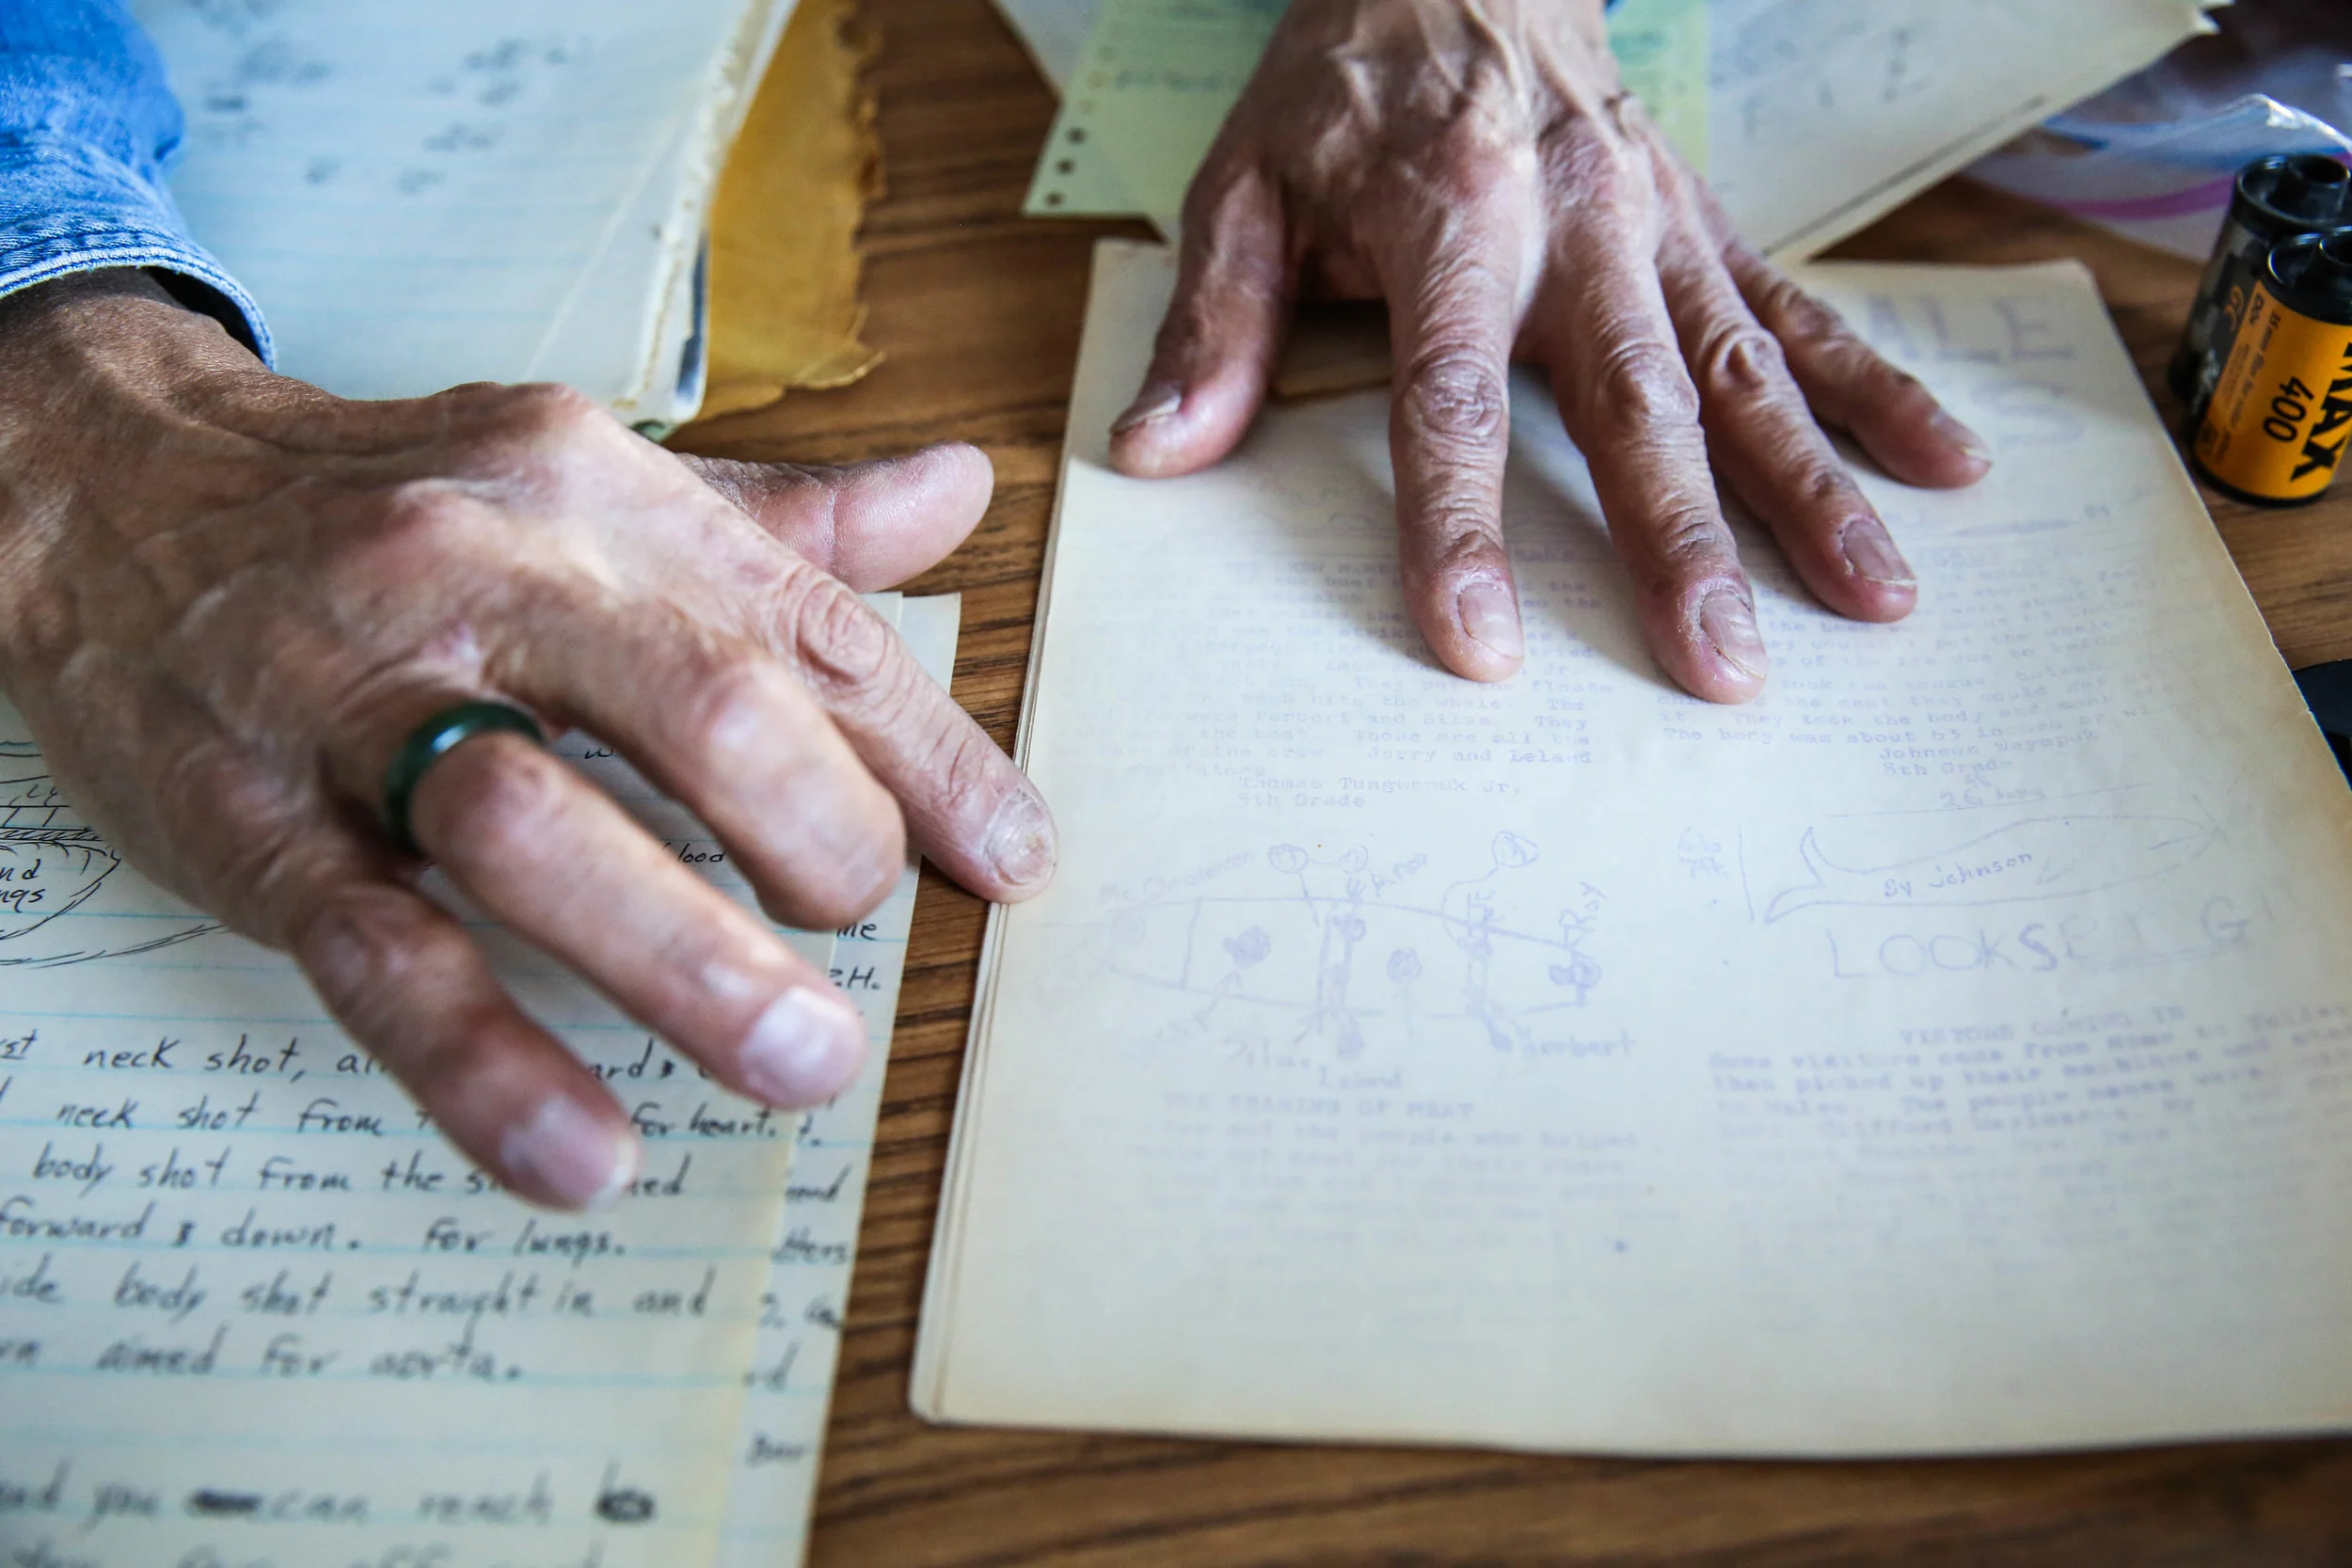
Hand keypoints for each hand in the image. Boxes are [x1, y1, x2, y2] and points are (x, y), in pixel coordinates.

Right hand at [0, 271, 1054, 1208]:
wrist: (111, 486)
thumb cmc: (400, 505)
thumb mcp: (590, 482)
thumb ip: (783, 521)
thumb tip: (961, 495)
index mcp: (599, 491)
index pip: (808, 632)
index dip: (935, 761)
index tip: (1014, 867)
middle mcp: (486, 569)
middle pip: (698, 704)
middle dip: (822, 843)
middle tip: (868, 951)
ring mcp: (353, 694)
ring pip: (535, 824)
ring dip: (685, 963)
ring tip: (795, 1065)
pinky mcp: (247, 819)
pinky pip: (375, 948)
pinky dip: (485, 1061)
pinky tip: (583, 1154)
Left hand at [1109, 0, 1991, 698]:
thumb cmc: (1343, 85)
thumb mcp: (1245, 182)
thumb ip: (1211, 322)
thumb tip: (1158, 457)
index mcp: (1449, 213)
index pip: (1453, 393)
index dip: (1463, 524)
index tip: (1483, 641)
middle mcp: (1575, 221)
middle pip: (1634, 401)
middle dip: (1684, 542)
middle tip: (1724, 668)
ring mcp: (1657, 223)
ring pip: (1744, 368)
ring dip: (1813, 487)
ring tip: (1876, 598)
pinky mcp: (1707, 222)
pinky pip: (1800, 309)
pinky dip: (1874, 388)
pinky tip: (1944, 463)